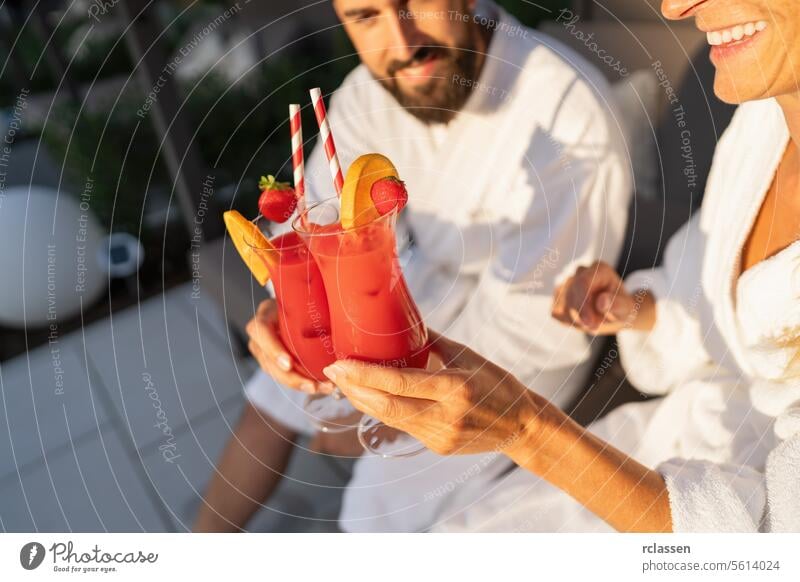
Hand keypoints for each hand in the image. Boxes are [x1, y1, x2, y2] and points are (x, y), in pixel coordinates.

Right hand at [246, 299, 332, 394]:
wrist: (294, 306)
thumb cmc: (300, 301)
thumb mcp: (301, 298)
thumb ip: (311, 305)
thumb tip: (339, 316)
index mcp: (265, 316)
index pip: (261, 332)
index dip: (273, 350)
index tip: (288, 364)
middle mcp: (260, 336)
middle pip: (267, 361)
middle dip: (290, 377)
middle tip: (312, 385)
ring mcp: (264, 351)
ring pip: (276, 374)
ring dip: (299, 384)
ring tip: (322, 388)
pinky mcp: (273, 363)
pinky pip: (285, 377)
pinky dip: (302, 383)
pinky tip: (320, 387)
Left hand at [323, 331, 561, 455]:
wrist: (521, 426)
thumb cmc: (496, 382)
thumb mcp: (468, 356)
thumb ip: (432, 341)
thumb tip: (400, 318)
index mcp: (455, 388)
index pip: (399, 383)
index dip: (364, 374)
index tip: (340, 363)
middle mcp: (446, 416)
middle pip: (386, 406)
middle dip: (354, 389)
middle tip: (334, 372)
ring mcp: (440, 436)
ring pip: (389, 419)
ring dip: (363, 401)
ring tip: (344, 383)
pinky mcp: (437, 447)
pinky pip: (403, 426)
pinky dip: (383, 411)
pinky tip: (369, 397)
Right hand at [551, 261, 654, 334]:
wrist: (614, 311)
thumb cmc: (621, 308)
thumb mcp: (626, 309)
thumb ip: (617, 304)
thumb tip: (602, 301)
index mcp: (600, 270)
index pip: (582, 283)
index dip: (583, 304)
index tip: (589, 323)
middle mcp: (581, 272)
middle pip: (570, 294)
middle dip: (580, 315)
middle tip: (594, 327)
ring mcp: (568, 282)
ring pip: (561, 303)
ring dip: (575, 319)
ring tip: (591, 321)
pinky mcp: (559, 294)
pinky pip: (556, 311)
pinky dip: (568, 321)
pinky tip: (581, 320)